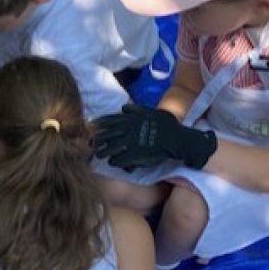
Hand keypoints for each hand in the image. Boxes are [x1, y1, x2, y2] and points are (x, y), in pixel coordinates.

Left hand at [94, 104, 216, 170]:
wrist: (176, 139)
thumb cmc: (165, 125)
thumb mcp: (150, 111)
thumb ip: (136, 109)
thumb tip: (123, 107)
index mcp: (130, 119)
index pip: (109, 121)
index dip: (98, 125)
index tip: (91, 127)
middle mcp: (127, 130)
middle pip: (105, 135)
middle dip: (96, 140)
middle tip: (91, 144)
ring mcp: (129, 143)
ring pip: (108, 149)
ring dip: (102, 153)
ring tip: (99, 156)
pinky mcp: (133, 156)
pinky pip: (118, 160)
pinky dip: (114, 161)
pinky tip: (113, 162)